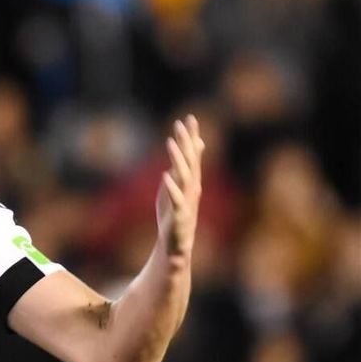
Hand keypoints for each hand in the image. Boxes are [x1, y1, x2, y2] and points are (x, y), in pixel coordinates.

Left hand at [156, 115, 204, 258]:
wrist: (177, 244)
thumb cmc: (177, 212)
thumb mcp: (182, 185)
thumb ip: (188, 164)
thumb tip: (196, 142)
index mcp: (191, 181)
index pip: (193, 154)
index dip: (192, 136)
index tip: (189, 118)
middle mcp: (192, 188)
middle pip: (190, 161)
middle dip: (186, 142)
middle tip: (181, 123)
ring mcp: (187, 201)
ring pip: (184, 177)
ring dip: (179, 159)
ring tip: (171, 142)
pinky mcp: (179, 215)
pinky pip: (176, 199)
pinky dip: (173, 187)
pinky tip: (166, 175)